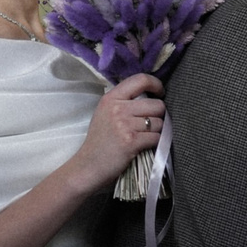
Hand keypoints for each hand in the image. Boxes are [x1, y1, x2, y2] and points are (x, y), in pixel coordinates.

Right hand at [72, 74, 163, 189]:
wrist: (87, 166)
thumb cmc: (99, 141)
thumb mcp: (104, 114)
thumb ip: (123, 102)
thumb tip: (150, 96)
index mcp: (111, 98)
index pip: (140, 80)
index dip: (156, 84)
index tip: (159, 93)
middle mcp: (117, 108)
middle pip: (156, 105)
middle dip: (158, 116)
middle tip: (148, 125)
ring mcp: (124, 125)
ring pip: (159, 122)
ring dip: (156, 131)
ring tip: (143, 137)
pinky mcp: (131, 141)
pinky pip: (156, 137)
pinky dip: (154, 143)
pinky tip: (143, 146)